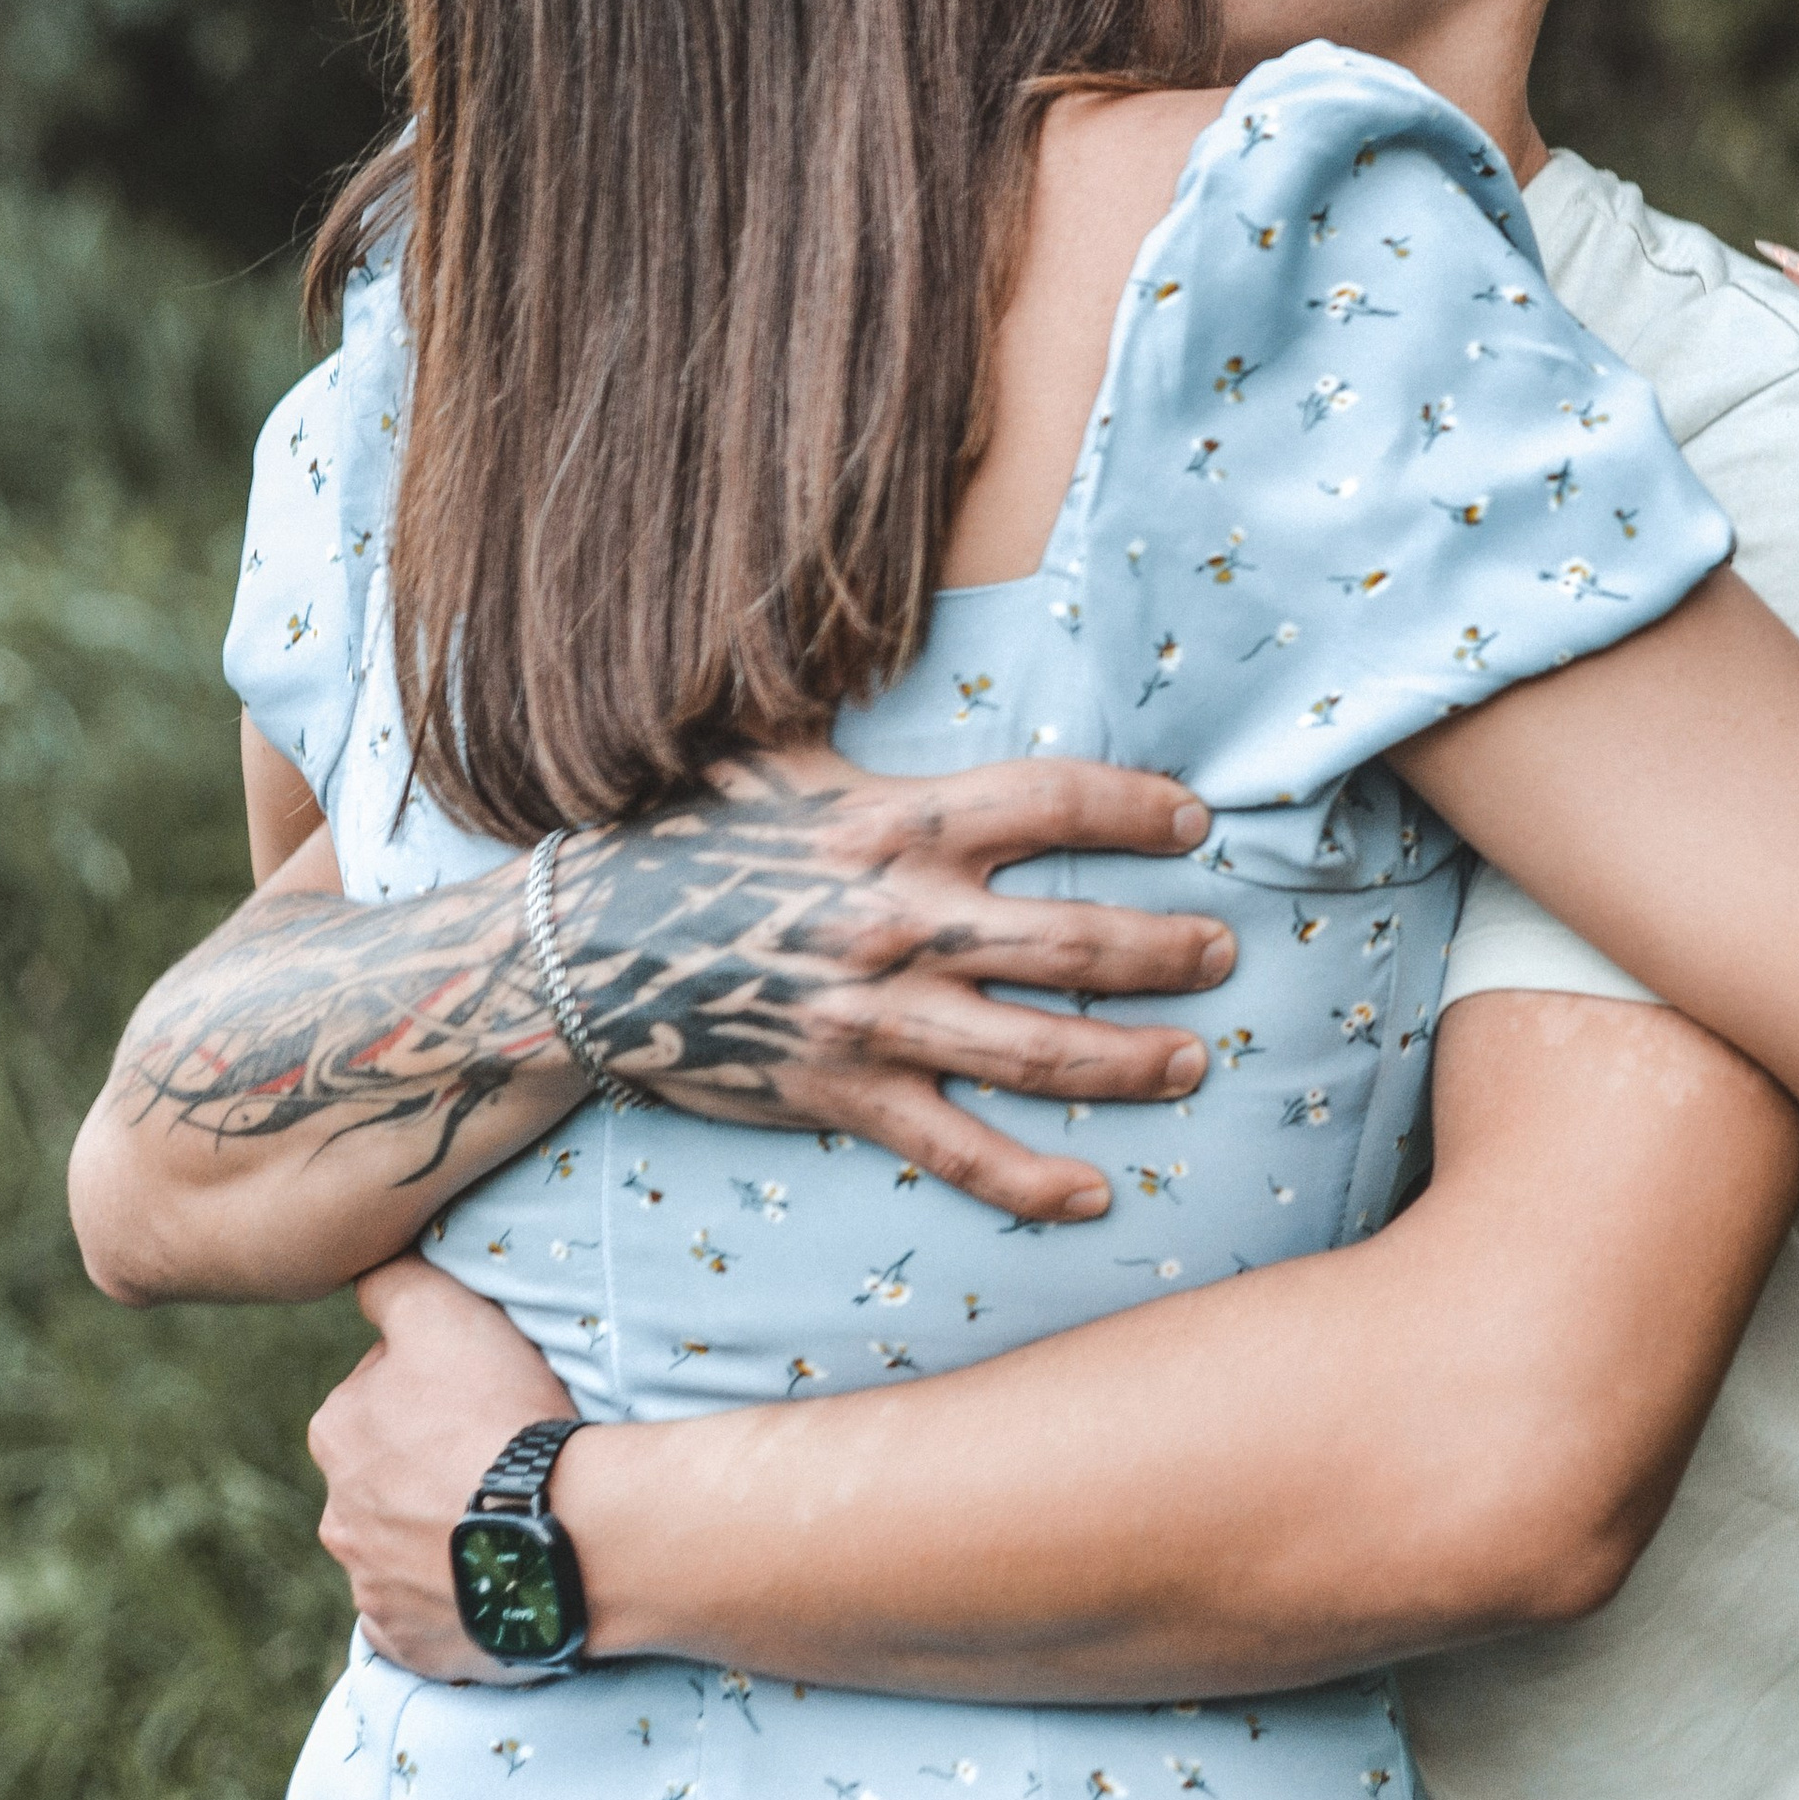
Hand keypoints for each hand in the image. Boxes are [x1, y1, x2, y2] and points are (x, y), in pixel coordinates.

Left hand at [310, 1255, 578, 1677]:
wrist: (559, 1534)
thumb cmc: (499, 1413)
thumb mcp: (443, 1310)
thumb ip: (391, 1282)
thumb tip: (363, 1274)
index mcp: (336, 1432)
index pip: (381, 1393)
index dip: (438, 1388)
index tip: (485, 1396)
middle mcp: (337, 1517)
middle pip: (388, 1475)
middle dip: (429, 1466)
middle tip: (500, 1456)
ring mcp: (371, 1589)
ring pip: (403, 1547)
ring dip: (440, 1532)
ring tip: (508, 1517)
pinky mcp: (408, 1644)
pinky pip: (424, 1614)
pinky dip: (452, 1596)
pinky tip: (494, 1575)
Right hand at [549, 744, 1238, 1224]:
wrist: (575, 956)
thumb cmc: (678, 837)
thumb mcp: (765, 747)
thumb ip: (843, 696)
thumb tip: (875, 603)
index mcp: (893, 822)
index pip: (1052, 800)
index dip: (1136, 807)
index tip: (1192, 821)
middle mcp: (898, 920)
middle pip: (1072, 939)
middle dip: (1164, 950)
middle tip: (1224, 955)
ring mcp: (874, 1017)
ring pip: (1034, 1049)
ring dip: (1128, 1061)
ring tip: (1192, 1059)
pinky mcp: (841, 1094)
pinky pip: (955, 1150)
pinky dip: (1028, 1179)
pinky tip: (1092, 1196)